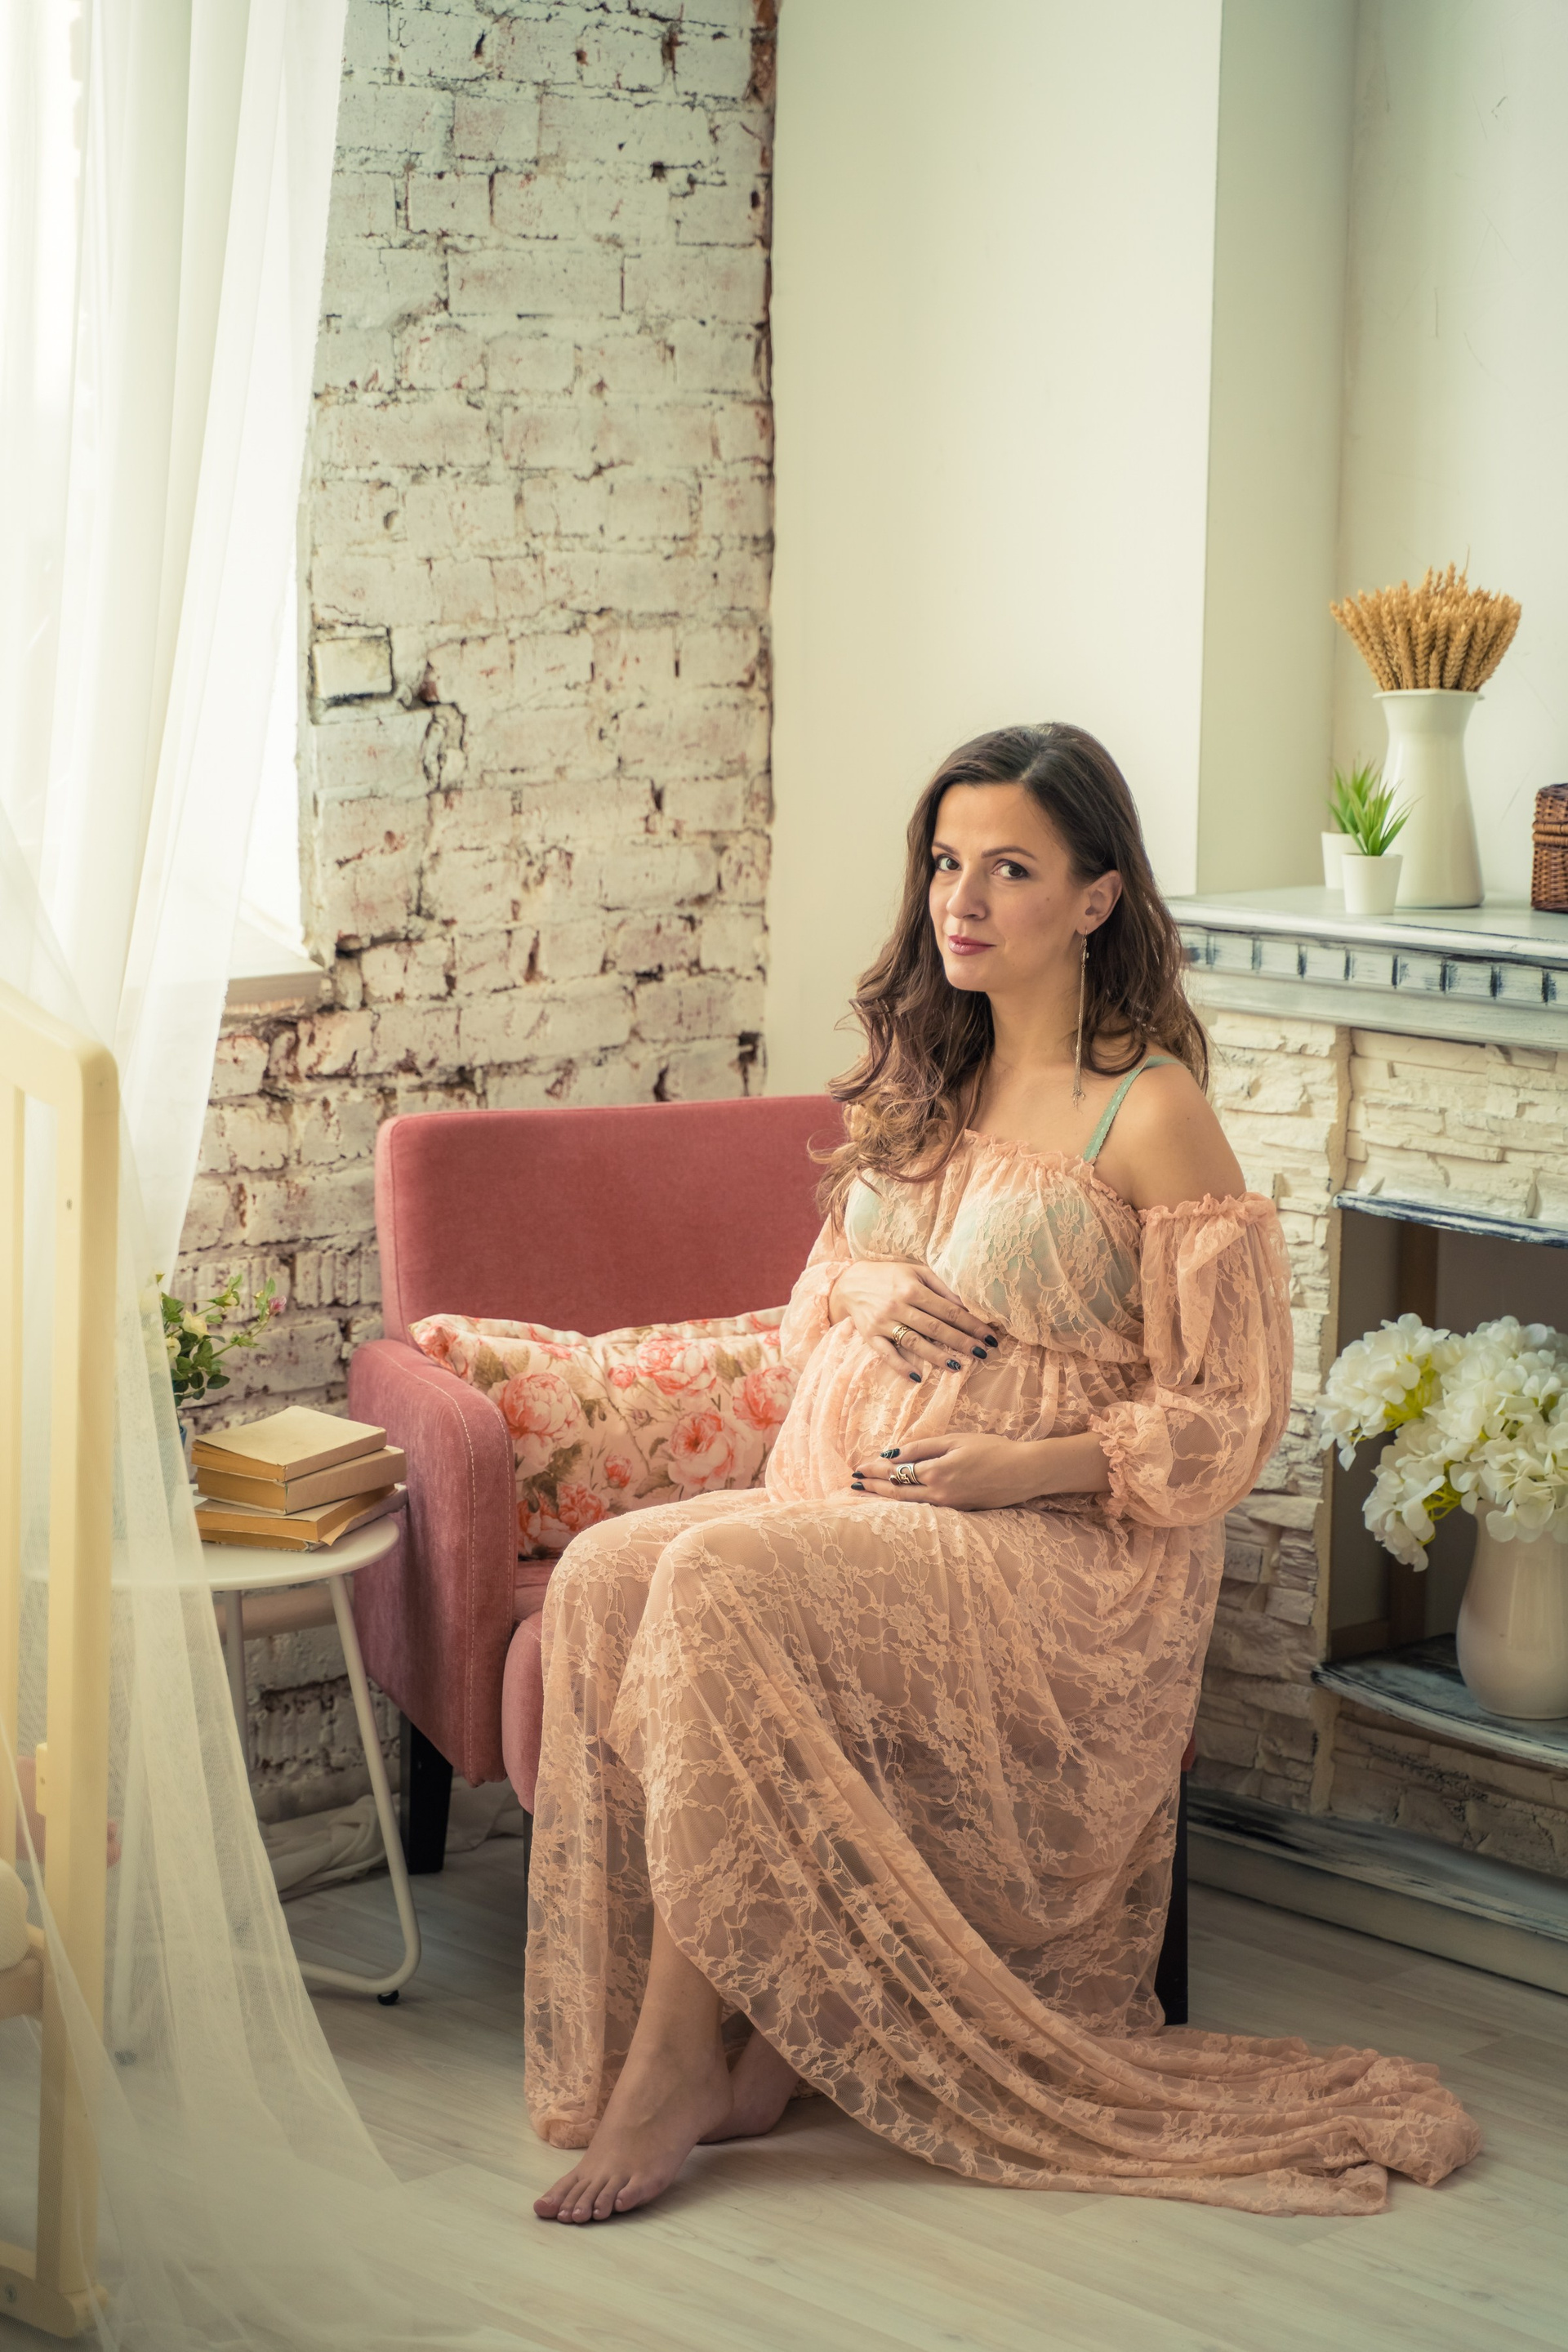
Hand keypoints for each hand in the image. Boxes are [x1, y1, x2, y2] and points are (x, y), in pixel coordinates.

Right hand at [829, 1258, 996, 1382]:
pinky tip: (918, 1377)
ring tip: (958, 1367)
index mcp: (912, 1289)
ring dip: (938, 1357)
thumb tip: (965, 1306)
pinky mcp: (870, 1336)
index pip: (949, 1311)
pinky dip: (902, 1367)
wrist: (850, 1282)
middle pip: (936, 1329)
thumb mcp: (916, 1272)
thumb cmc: (890, 1276)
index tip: (989, 1337)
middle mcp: (898, 1306)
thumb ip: (941, 1287)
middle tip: (982, 1354)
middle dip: (962, 1342)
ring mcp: (883, 1323)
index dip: (971, 1325)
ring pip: (915, 1343)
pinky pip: (887, 1355)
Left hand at [849, 1431, 1110, 1509]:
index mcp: (936, 1473)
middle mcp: (938, 1494)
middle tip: (853, 1483)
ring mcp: (949, 1506)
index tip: (857, 1467)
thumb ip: (923, 1448)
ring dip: (885, 1497)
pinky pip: (925, 1508)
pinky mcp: (960, 1511)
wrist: (1024, 1471)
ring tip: (867, 1493)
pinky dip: (906, 1504)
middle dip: (873, 1486)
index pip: (896, 1473)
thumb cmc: (993, 1449)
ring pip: (908, 1504)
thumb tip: (892, 1453)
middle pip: (897, 1492)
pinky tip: (898, 1501)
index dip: (875, 1470)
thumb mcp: (956, 1440)